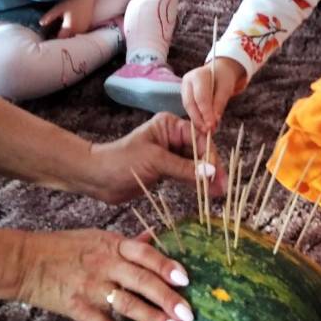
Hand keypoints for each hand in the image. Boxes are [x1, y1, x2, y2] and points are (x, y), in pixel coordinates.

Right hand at [17, 228, 193, 320]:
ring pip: (128, 305)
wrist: (25, 261)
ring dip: (154, 319)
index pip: (146, 254)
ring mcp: (92, 287)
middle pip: (142, 281)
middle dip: (168, 298)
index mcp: (113, 245)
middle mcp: (106, 265)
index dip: (166, 266)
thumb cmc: (65, 247)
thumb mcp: (98, 237)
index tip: (187, 279)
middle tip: (189, 314)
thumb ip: (128, 242)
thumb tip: (156, 237)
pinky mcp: (77, 308)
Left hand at [39, 0, 99, 37]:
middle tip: (52, 35)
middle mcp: (77, 31)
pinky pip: (78, 34)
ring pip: (73, 37)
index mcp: (69, 28)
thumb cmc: (72, 2)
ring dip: (67, 36)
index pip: (60, 39)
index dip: (53, 39)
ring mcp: (83, 30)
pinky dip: (72, 33)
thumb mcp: (58, 8)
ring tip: (60, 32)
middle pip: (67, 40)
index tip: (48, 38)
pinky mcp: (86, 27)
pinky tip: (69, 28)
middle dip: (59, 38)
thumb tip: (40, 23)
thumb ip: (49, 16)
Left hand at [85, 112, 226, 202]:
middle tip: (223, 188)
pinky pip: (186, 174)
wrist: (97, 178)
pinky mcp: (166, 169)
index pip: (199, 138)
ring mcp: (170, 153)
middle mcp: (172, 136)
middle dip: (211, 169)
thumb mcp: (155, 162)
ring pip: (195, 164)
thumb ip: (184, 167)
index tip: (218, 174)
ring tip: (218, 194)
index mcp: (170, 125)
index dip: (210, 156)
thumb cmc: (121, 162)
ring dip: (206, 178)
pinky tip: (206, 194)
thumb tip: (211, 172)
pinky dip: (195, 184)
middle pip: (200, 151)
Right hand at [181, 57, 245, 132]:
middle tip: (208, 131)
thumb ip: (220, 103)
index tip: (212, 126)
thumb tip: (215, 120)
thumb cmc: (224, 79)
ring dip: (197, 121)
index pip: (201, 97)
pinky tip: (203, 126)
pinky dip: (196, 118)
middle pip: (190, 103)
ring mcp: (184, 88)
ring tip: (207, 130)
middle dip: (199, 119)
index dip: (206, 113)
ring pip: (188, 107)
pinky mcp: (185, 95)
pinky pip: (189, 108)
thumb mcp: (226, 88)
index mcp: (198, 75)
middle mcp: (188, 81)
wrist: (219, 72)